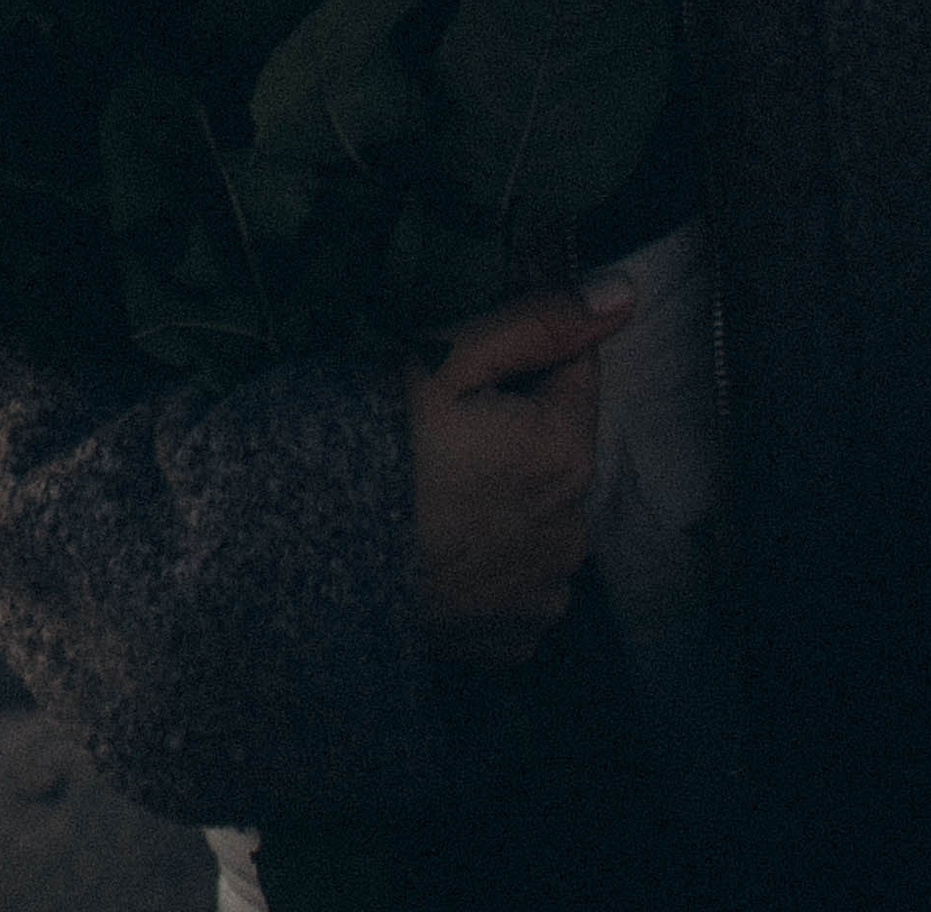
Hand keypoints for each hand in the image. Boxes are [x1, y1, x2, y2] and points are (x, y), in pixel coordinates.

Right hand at [407, 278, 635, 666]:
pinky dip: (490, 563)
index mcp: (566, 454)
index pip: (574, 374)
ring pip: (540, 515)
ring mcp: (542, 593)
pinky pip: (518, 579)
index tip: (467, 380)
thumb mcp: (447, 359)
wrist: (305, 559)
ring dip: (507, 502)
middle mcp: (572, 532)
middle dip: (516, 435)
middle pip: (556, 451)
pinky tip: (440, 549)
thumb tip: (624, 291)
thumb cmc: (374, 446)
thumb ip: (540, 322)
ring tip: (433, 498)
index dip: (519, 364)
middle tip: (438, 441)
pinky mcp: (512, 639)